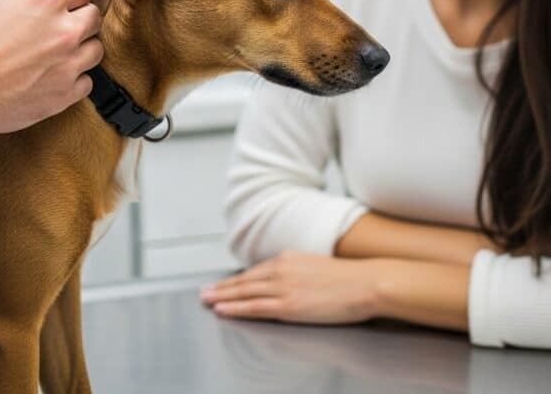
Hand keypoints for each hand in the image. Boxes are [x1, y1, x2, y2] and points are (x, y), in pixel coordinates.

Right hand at [0, 0, 102, 137]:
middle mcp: (64, 30)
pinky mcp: (63, 95)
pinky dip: (74, 79)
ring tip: (58, 53)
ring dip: (81, 49)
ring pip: (95, 50)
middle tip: (62, 25)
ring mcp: (67, 64)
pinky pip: (86, 83)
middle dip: (80, 18)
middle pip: (94, 16)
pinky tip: (54, 77)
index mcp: (47, 0)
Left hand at [200, 251, 379, 324]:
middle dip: (222, 287)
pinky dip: (235, 308)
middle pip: (245, 280)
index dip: (237, 279)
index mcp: (289, 258)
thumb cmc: (349, 279)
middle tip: (204, 292)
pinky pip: (255, 307)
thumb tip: (289, 283)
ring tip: (206, 301)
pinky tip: (222, 310)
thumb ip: (299, 273)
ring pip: (244, 293)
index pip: (256, 271)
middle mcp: (281, 269)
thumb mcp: (317, 267)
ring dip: (222, 296)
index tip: (223, 284)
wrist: (366, 282)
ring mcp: (283, 287)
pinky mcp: (288, 305)